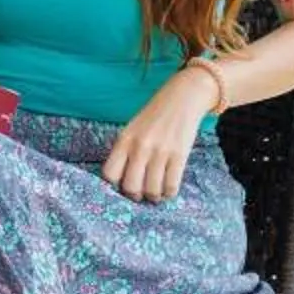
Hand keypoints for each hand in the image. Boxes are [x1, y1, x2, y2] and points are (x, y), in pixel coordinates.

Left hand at [103, 67, 221, 203]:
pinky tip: (169, 188)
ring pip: (151, 190)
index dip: (114, 184)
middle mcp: (140, 147)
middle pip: (130, 187)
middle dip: (135, 195)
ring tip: (156, 193)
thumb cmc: (155, 115)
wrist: (183, 97)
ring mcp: (160, 152)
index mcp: (124, 139)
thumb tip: (121, 180)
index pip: (109, 174)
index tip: (122, 184)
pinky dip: (169, 193)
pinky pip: (171, 186)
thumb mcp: (133, 128)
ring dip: (153, 197)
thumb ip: (125, 150)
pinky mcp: (179, 155)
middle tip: (140, 193)